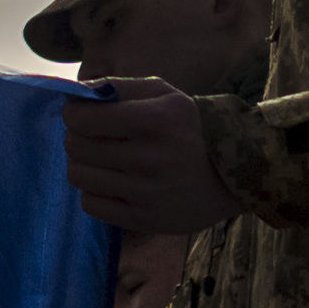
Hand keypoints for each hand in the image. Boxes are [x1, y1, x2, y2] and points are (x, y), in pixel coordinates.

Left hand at [64, 81, 228, 235]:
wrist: (234, 173)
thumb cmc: (192, 126)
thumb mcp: (164, 94)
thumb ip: (119, 87)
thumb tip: (77, 93)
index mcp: (152, 121)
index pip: (83, 118)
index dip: (73, 113)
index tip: (80, 114)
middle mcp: (148, 158)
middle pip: (76, 147)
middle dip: (77, 137)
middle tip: (92, 136)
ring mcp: (145, 193)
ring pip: (79, 176)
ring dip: (83, 164)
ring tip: (101, 160)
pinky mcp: (144, 219)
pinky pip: (91, 206)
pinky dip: (94, 192)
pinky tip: (112, 183)